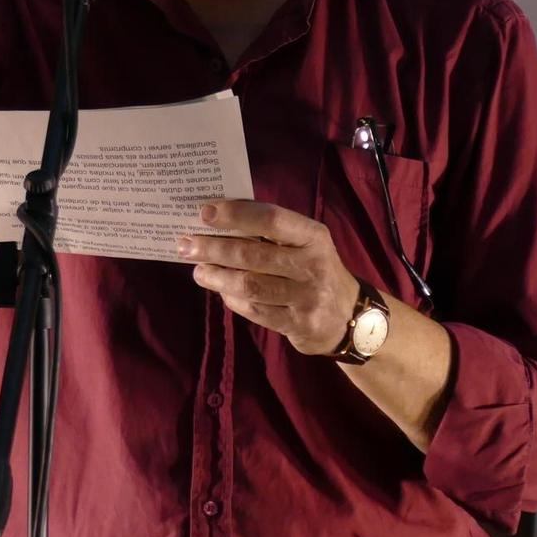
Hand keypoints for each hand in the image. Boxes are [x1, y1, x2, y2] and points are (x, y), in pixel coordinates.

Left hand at [180, 201, 359, 355]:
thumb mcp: (307, 244)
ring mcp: (305, 297)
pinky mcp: (297, 323)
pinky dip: (233, 300)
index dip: (236, 214)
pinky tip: (221, 291)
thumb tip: (220, 220)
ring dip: (217, 277)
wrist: (351, 317)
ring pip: (250, 285)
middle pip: (253, 255)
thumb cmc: (316, 270)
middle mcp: (311, 265)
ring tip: (198, 271)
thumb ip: (273, 234)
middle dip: (214, 248)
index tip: (205, 212)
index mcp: (313, 236)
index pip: (271, 219)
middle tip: (186, 245)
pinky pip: (255, 310)